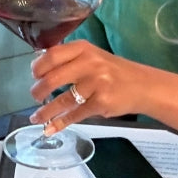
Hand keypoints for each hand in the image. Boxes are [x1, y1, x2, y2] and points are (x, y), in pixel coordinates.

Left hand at [27, 39, 152, 133]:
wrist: (143, 86)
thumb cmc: (112, 71)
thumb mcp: (92, 56)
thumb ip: (69, 60)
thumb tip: (38, 68)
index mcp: (83, 48)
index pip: (51, 55)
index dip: (37, 67)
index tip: (34, 76)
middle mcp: (89, 63)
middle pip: (52, 78)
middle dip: (37, 91)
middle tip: (34, 97)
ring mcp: (96, 84)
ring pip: (62, 100)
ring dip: (45, 111)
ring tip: (35, 117)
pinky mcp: (101, 103)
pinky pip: (74, 115)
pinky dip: (59, 123)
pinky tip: (50, 128)